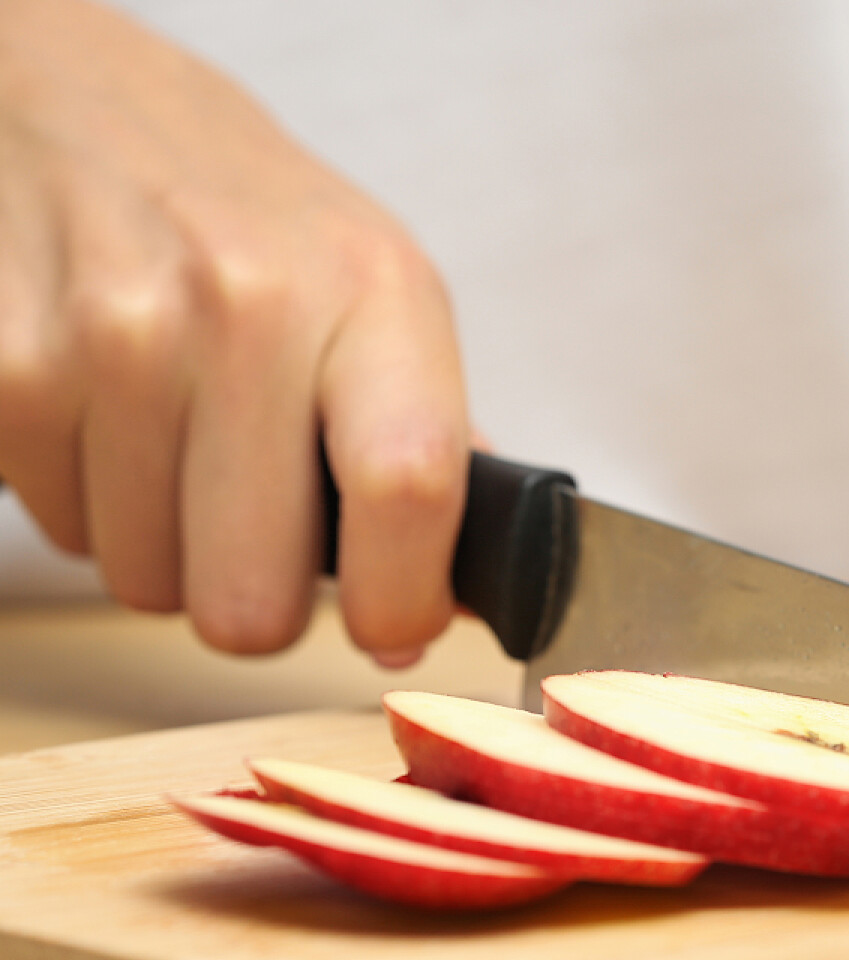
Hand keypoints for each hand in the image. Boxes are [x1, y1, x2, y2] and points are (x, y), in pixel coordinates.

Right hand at [0, 0, 468, 662]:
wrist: (86, 103)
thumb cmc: (256, 221)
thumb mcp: (383, 295)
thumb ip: (434, 442)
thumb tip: (460, 594)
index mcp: (372, 292)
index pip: (408, 487)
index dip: (400, 601)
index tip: (391, 625)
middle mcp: (248, 305)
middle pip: (253, 596)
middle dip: (258, 596)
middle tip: (258, 529)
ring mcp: (115, 332)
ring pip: (146, 579)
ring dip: (166, 544)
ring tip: (179, 443)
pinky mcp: (6, 362)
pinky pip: (60, 531)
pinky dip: (85, 500)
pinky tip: (109, 417)